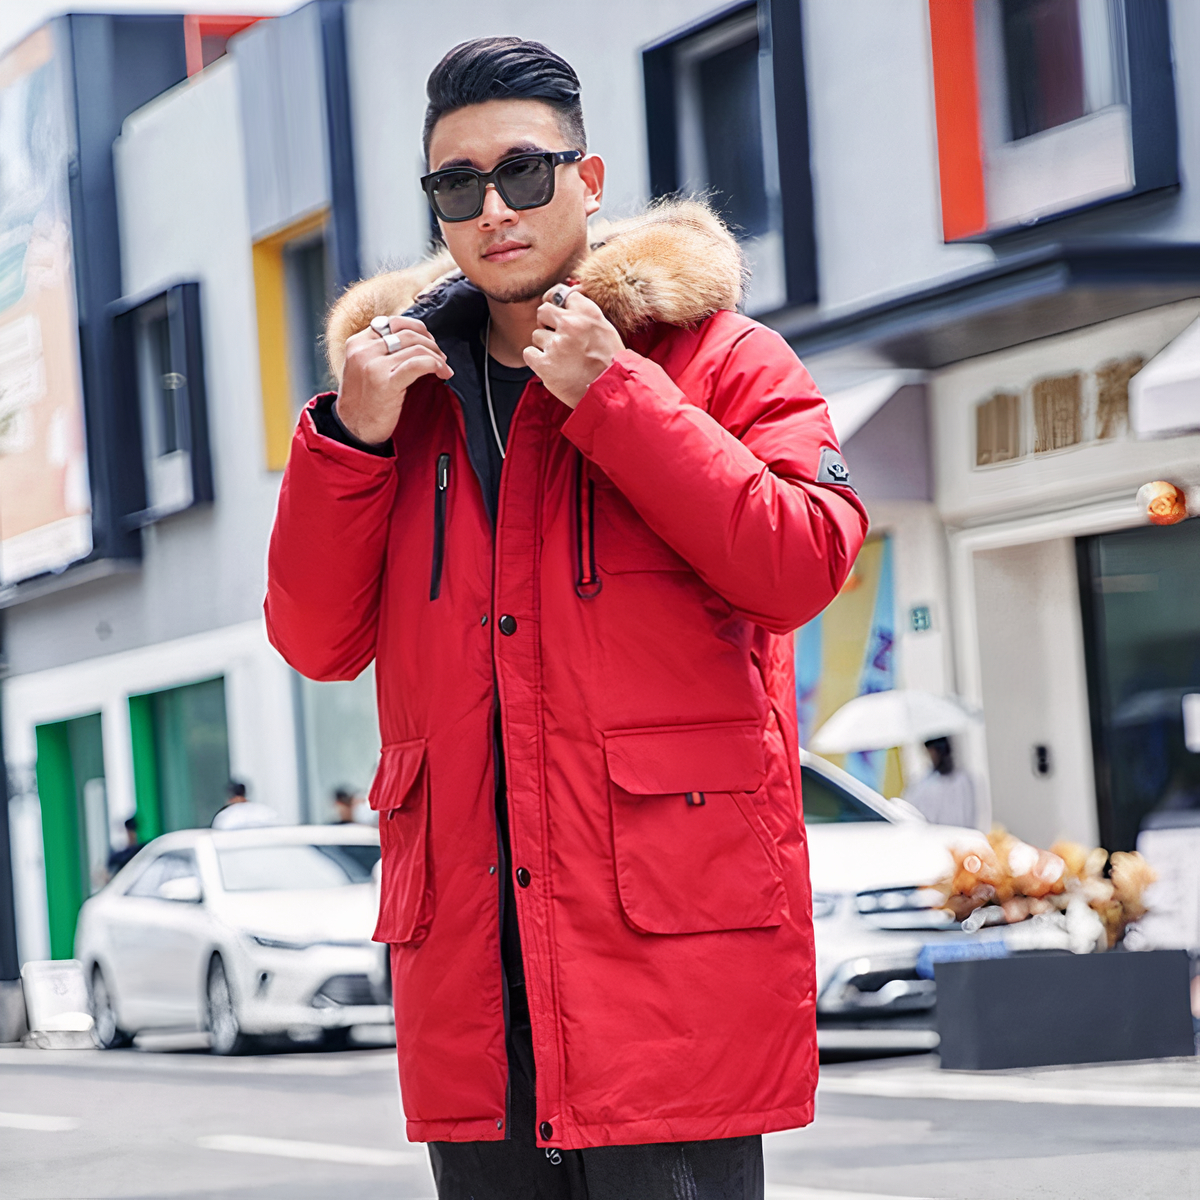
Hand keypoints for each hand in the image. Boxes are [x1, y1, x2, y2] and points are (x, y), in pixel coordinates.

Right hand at [335, 316, 452, 443]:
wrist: (353, 430)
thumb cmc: (363, 401)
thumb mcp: (363, 367)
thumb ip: (380, 351)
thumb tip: (414, 340)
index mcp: (357, 343)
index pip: (393, 322)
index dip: (417, 329)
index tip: (428, 342)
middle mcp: (363, 350)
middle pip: (408, 333)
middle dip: (430, 343)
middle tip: (441, 356)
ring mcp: (373, 366)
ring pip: (416, 348)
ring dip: (437, 356)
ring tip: (443, 367)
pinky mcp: (386, 383)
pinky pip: (418, 364)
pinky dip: (436, 365)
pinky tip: (443, 374)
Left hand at [524, 286, 623, 409]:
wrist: (609, 392)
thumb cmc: (609, 363)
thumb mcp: (605, 330)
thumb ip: (585, 313)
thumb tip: (567, 295)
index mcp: (587, 313)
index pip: (561, 294)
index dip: (559, 306)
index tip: (559, 315)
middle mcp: (571, 324)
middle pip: (543, 311)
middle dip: (547, 325)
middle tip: (560, 340)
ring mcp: (556, 344)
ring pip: (536, 335)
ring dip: (545, 346)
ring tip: (563, 360)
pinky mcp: (545, 363)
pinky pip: (528, 352)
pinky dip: (537, 361)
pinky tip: (552, 367)